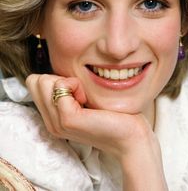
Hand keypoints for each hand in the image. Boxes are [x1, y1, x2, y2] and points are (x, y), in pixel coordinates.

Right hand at [26, 74, 167, 189]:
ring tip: (85, 98)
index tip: (77, 91)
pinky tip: (88, 100)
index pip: (34, 82)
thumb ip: (66, 89)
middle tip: (82, 94)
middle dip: (60, 79)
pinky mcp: (67, 119)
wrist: (130, 136)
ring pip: (44, 81)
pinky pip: (61, 85)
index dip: (55, 79)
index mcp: (52, 117)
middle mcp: (50, 122)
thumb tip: (57, 73)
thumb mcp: (83, 99)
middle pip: (36, 80)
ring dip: (69, 82)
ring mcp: (57, 123)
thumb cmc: (112, 113)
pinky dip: (76, 84)